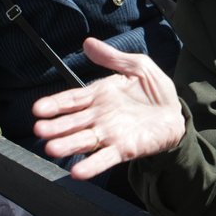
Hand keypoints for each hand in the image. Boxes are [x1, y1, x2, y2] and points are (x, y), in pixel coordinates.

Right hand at [32, 38, 185, 180]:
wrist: (177, 112)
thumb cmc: (155, 90)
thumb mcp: (137, 66)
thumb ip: (112, 58)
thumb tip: (88, 42)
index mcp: (99, 95)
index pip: (72, 100)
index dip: (55, 104)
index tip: (38, 108)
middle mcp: (99, 117)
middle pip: (73, 122)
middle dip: (55, 126)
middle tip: (40, 129)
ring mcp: (110, 134)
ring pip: (84, 141)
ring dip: (68, 145)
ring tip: (51, 149)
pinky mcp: (124, 149)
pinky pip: (105, 158)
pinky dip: (92, 165)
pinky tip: (78, 172)